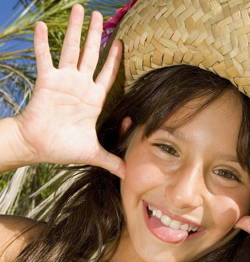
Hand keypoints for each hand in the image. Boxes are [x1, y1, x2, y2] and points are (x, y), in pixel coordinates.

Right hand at [14, 4, 124, 177]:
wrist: (38, 147)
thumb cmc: (63, 148)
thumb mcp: (93, 152)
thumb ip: (112, 160)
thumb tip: (128, 174)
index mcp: (93, 99)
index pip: (107, 74)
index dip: (114, 59)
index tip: (121, 43)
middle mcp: (80, 85)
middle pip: (92, 55)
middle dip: (96, 35)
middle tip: (99, 15)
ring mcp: (64, 80)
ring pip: (72, 50)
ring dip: (76, 30)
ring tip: (79, 9)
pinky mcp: (47, 81)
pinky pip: (45, 58)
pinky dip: (44, 43)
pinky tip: (43, 26)